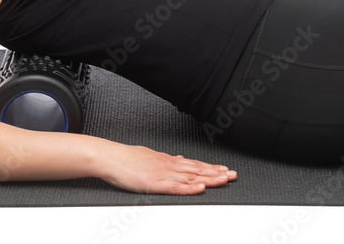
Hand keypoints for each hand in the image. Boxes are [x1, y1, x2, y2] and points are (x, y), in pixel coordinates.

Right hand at [99, 143, 236, 193]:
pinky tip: (200, 188)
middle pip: (197, 170)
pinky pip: (175, 187)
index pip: (194, 165)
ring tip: (224, 180)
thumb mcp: (150, 156)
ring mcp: (163, 174)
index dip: (211, 168)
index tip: (225, 170)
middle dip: (216, 173)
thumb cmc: (126, 159)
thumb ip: (166, 159)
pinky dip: (189, 188)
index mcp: (168, 160)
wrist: (110, 158)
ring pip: (191, 178)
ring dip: (209, 179)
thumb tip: (178, 159)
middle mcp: (169, 166)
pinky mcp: (154, 183)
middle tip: (233, 175)